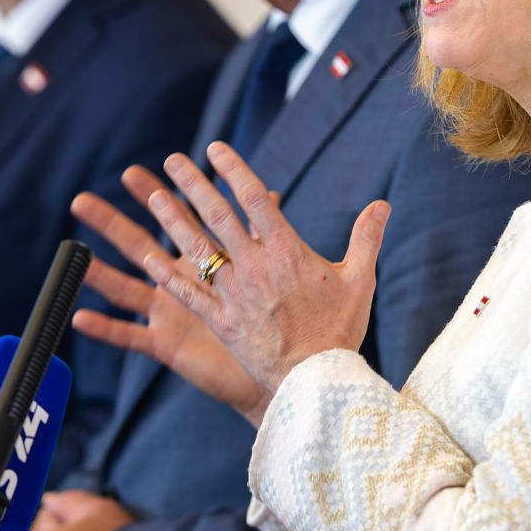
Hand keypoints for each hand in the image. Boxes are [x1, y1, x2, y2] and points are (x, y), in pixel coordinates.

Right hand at [71, 172, 267, 420]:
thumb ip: (264, 231)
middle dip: (111, 224)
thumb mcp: (269, 269)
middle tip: (81, 200)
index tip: (131, 172)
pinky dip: (105, 329)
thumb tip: (271, 192)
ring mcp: (168, 315)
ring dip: (97, 273)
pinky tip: (79, 316)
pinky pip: (130, 337)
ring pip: (124, 289)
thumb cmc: (276, 319)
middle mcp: (177, 287)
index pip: (171, 222)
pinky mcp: (166, 345)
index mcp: (199, 265)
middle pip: (137, 248)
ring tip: (72, 258)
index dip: (152, 196)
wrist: (281, 366)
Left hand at [142, 141, 389, 416]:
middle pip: (217, 215)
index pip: (255, 199)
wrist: (317, 381)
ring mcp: (234, 294)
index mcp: (286, 251)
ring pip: (197, 249)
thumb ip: (366, 238)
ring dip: (173, 220)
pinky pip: (188, 294)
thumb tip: (382, 204)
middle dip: (193, 184)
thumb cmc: (340, 331)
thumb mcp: (360, 280)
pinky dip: (167, 275)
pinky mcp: (221, 321)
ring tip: (154, 197)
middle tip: (173, 160)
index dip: (233, 170)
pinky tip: (148, 258)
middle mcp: (255, 266)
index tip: (216, 149)